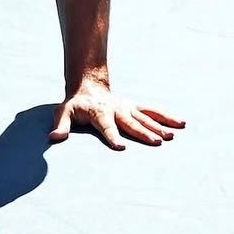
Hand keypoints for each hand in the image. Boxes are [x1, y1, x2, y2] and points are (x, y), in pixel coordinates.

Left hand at [50, 83, 185, 149]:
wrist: (88, 86)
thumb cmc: (75, 105)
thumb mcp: (63, 112)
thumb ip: (60, 125)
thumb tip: (53, 138)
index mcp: (98, 113)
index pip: (106, 126)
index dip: (112, 136)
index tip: (120, 147)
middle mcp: (116, 110)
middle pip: (130, 123)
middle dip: (143, 133)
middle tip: (157, 143)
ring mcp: (127, 108)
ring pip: (145, 117)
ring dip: (158, 127)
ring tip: (171, 137)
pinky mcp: (135, 107)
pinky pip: (153, 111)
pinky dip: (166, 117)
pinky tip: (181, 124)